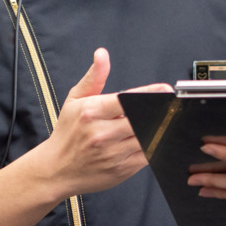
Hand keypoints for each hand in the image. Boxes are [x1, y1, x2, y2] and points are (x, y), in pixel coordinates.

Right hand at [42, 48, 170, 196]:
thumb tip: (102, 54)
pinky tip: (155, 137)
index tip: (165, 89)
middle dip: (159, 111)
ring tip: (166, 120)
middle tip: (171, 105)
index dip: (150, 93)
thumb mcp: (75, 100)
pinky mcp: (121, 170)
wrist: (55, 170)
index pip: (127, 100)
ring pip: (148, 137)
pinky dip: (155, 145)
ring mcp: (112, 154)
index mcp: (91, 112)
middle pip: (142, 119)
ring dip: (159, 128)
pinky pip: (148, 155)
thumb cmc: (67, 133)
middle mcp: (101, 133)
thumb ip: (94, 77)